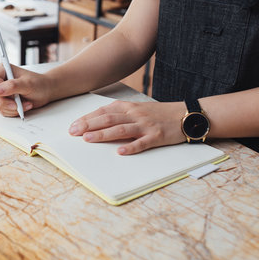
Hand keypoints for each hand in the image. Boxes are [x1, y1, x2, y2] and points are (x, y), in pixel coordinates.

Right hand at [0, 64, 51, 116]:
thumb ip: (12, 86)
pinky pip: (2, 110)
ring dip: (11, 108)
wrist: (45, 92)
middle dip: (4, 102)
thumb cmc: (38, 84)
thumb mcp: (28, 84)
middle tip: (17, 104)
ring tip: (25, 104)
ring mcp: (0, 92)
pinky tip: (22, 107)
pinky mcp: (3, 102)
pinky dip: (13, 112)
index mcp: (3, 70)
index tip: (11, 95)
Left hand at [68, 100, 186, 154]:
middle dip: (88, 125)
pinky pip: (142, 142)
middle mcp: (135, 115)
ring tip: (88, 139)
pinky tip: (120, 152)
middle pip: (108, 119)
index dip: (86, 118)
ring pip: (121, 129)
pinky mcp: (157, 137)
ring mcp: (145, 125)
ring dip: (103, 134)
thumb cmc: (158, 114)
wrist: (186, 115)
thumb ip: (119, 113)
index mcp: (128, 107)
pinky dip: (131, 147)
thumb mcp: (137, 109)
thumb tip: (97, 121)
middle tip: (73, 132)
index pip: (103, 112)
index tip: (72, 126)